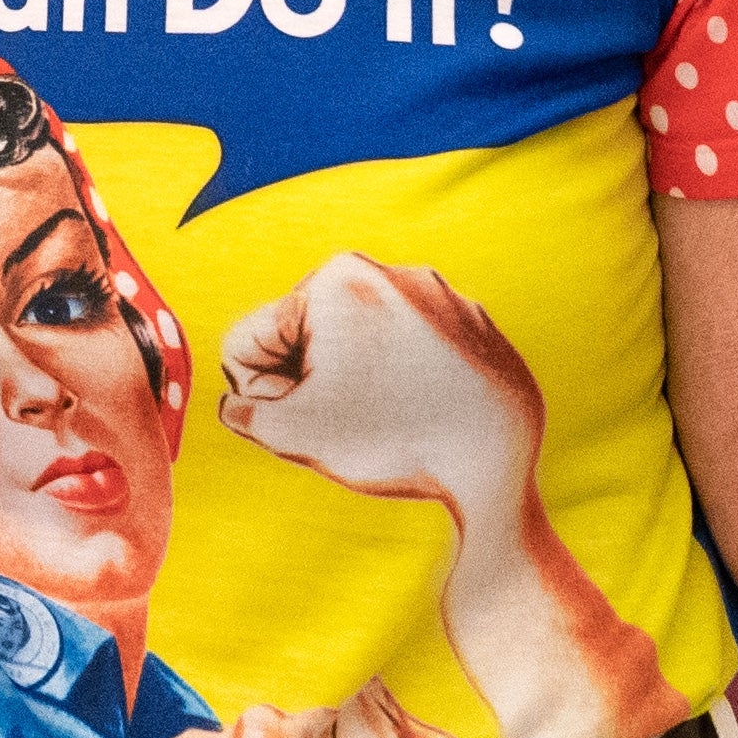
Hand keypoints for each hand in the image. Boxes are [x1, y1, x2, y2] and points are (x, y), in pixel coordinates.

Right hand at [216, 253, 544, 515]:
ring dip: (362, 379)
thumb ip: (244, 410)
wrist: (496, 465)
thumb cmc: (392, 441)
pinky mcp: (475, 326)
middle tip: (351, 421)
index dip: (264, 393)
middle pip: (310, 335)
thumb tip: (240, 401)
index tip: (306, 419)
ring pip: (365, 343)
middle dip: (314, 379)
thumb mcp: (291, 432)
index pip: (252, 340)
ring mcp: (441, 296)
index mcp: (334, 279)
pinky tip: (428, 414)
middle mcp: (390, 271)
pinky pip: (417, 351)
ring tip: (394, 420)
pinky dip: (412, 381)